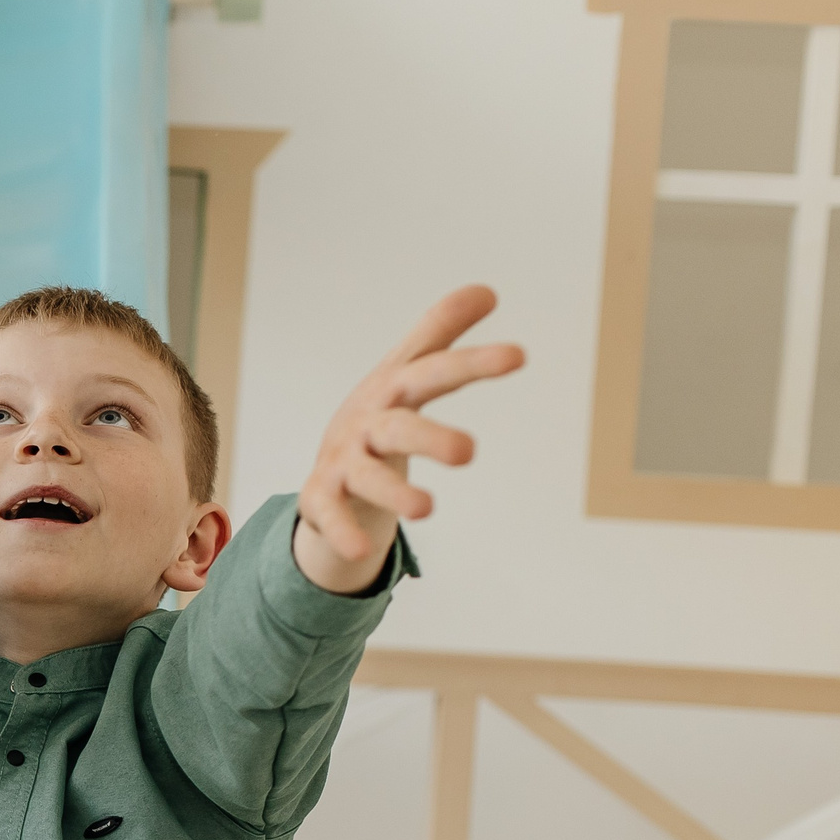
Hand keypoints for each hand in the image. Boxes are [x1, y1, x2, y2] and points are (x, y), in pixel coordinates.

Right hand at [294, 285, 525, 594]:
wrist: (326, 472)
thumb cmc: (378, 420)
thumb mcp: (405, 376)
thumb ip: (440, 334)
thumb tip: (487, 289)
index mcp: (391, 392)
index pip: (432, 372)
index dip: (471, 362)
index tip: (518, 356)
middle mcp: (365, 424)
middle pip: (397, 428)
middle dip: (428, 437)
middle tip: (468, 454)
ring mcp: (341, 463)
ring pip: (366, 477)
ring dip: (393, 492)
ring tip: (427, 509)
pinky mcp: (321, 500)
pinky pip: (330, 516)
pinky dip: (343, 532)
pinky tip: (362, 549)